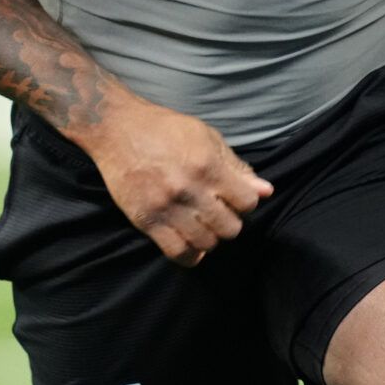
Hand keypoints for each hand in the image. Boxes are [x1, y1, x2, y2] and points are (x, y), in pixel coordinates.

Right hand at [81, 99, 273, 265]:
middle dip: (230, 222)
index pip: (247, 203)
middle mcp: (189, 189)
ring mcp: (166, 207)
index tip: (235, 198)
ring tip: (203, 224)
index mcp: (207, 166)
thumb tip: (265, 191)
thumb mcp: (207, 137)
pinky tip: (191, 244)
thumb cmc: (166, 129)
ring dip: (210, 237)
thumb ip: (236, 167)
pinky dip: (190, 255)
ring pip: (206, 243)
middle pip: (229, 228)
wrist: (118, 129)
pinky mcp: (146, 220)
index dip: (246, 202)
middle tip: (219, 212)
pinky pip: (176, 253)